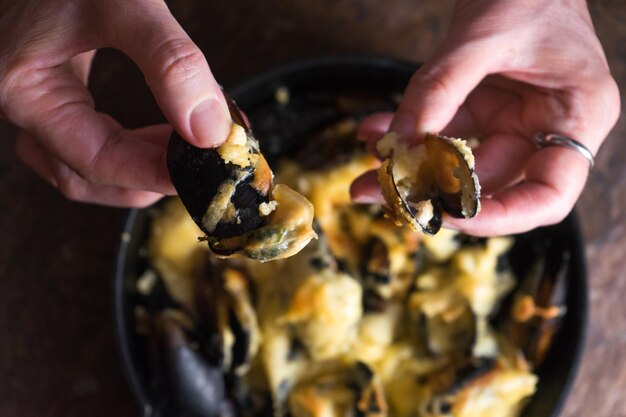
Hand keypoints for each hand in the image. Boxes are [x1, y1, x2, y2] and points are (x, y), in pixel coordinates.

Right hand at [0, 0, 230, 206]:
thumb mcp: (122, 3)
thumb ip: (169, 62)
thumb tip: (208, 129)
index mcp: (26, 90)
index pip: (95, 161)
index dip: (154, 174)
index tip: (202, 173)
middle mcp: (26, 106)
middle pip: (89, 177)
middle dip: (150, 175)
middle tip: (202, 161)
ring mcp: (41, 103)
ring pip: (89, 165)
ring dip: (143, 166)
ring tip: (188, 146)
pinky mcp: (58, 93)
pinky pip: (92, 140)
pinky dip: (134, 146)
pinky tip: (167, 133)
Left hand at [351, 0, 619, 235]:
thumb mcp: (483, 36)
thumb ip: (440, 89)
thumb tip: (399, 143)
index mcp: (577, 116)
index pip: (546, 196)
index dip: (499, 217)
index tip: (446, 212)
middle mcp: (548, 127)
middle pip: (489, 183)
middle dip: (430, 187)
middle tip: (380, 189)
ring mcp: (513, 120)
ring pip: (457, 162)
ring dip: (411, 163)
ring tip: (371, 156)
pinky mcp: (484, 108)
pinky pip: (443, 132)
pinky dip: (409, 133)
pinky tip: (376, 131)